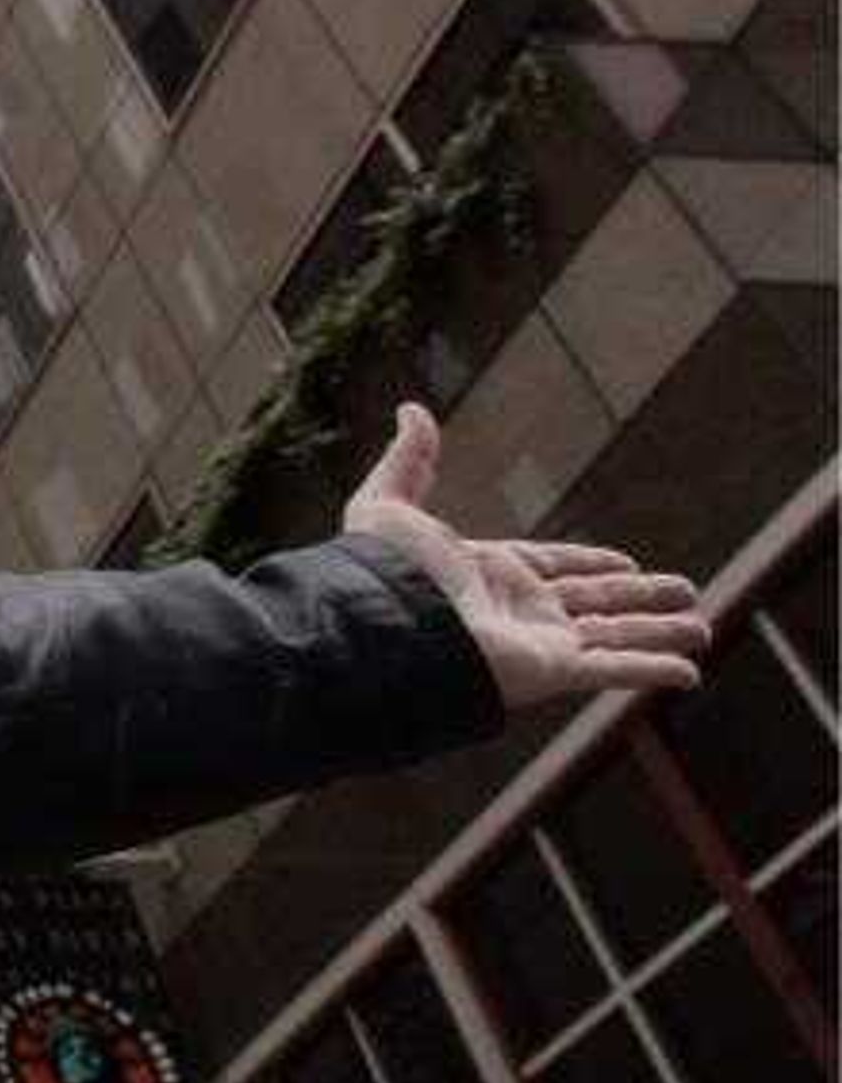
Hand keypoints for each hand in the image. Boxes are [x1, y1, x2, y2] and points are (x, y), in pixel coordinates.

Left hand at [342, 402, 709, 706]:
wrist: (384, 624)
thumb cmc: (383, 570)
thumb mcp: (389, 503)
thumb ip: (408, 460)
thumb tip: (411, 409)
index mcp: (487, 573)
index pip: (551, 566)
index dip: (588, 563)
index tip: (626, 562)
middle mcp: (517, 609)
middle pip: (594, 600)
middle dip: (638, 597)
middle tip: (684, 591)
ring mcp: (538, 642)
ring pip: (615, 635)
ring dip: (659, 632)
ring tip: (700, 629)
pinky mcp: (553, 670)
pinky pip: (614, 670)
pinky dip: (652, 669)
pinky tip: (688, 673)